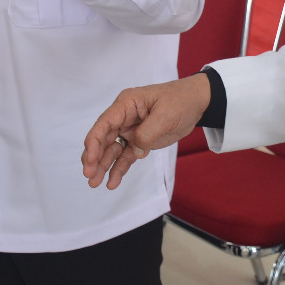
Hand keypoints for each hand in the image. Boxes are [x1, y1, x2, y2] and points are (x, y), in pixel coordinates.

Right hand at [81, 74, 210, 189]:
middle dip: (94, 157)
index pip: (104, 124)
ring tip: (95, 184)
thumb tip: (135, 151)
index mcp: (126, 104)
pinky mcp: (139, 142)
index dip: (94, 142)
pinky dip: (118, 169)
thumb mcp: (165, 115)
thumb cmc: (179, 101)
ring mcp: (130, 130)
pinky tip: (112, 182)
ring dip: (103, 166)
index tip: (89, 160)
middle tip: (89, 176)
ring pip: (111, 150)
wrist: (196, 103)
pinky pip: (125, 157)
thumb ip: (147, 133)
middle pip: (103, 139)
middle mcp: (123, 117)